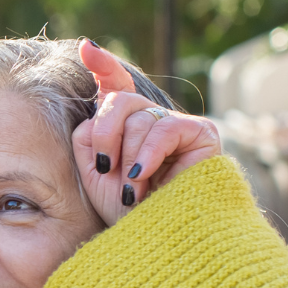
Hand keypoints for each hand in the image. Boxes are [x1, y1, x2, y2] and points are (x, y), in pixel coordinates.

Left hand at [72, 39, 221, 224]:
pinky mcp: (202, 133)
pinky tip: (143, 176)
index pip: (116, 86)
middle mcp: (152, 121)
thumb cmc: (125, 211)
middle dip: (105, 133)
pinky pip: (164, 128)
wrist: (156, 239)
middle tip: (106, 168)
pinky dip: (148, 153)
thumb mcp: (94, 170)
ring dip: (128, 157)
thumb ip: (90, 134)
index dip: (104, 65)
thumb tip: (100, 98)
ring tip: (132, 189)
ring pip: (139, 117)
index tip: (85, 48)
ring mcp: (178, 125)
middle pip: (119, 99)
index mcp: (126, 127)